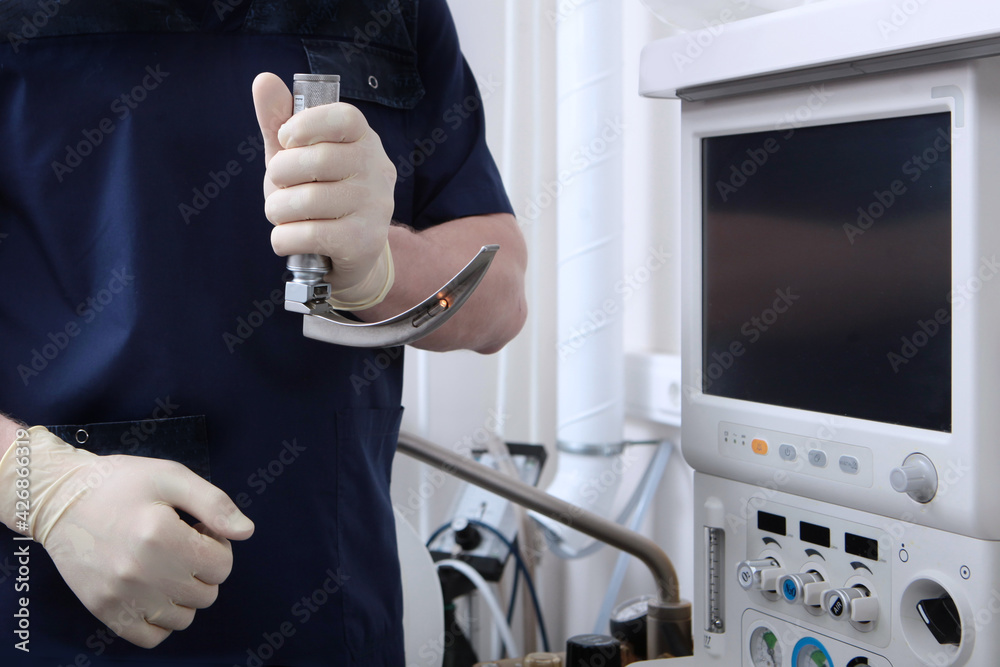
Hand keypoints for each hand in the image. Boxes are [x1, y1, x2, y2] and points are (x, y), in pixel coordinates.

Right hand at [0, 427, 253, 647]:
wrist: (59, 498)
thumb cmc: (120, 482)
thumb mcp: (171, 477)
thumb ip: (214, 504)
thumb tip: (246, 532)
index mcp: (161, 535)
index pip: (222, 566)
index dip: (217, 546)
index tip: (196, 530)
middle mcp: (141, 572)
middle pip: (206, 594)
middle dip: (203, 570)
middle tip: (180, 545)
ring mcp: (120, 595)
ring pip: (183, 619)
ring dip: (184, 596)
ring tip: (165, 566)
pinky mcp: (103, 610)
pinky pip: (150, 636)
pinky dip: (160, 620)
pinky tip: (153, 591)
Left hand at [252, 72, 395, 309]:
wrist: (352, 253)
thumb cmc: (320, 196)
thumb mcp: (297, 156)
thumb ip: (280, 120)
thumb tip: (263, 80)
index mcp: (364, 141)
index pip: (343, 117)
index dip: (305, 126)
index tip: (287, 142)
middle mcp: (377, 170)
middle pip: (317, 161)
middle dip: (279, 175)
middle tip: (278, 187)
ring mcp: (375, 207)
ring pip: (308, 201)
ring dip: (277, 211)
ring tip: (281, 214)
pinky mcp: (365, 241)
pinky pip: (310, 235)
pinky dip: (284, 238)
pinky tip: (287, 238)